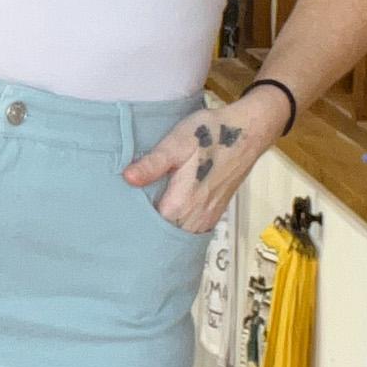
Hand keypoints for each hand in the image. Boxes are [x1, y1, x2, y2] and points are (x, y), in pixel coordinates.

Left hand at [121, 87, 288, 231]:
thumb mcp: (176, 142)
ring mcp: (207, 218)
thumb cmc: (209, 133)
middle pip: (163, 235)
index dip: (132, 222)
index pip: (149, 227)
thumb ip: (152, 164)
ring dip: (161, 231)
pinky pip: (191, 231)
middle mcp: (195, 218)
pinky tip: (165, 216)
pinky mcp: (215, 214)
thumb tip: (127, 178)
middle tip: (124, 220)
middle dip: (145, 231)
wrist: (248, 131)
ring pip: (178, 235)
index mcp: (181, 203)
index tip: (118, 216)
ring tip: (141, 220)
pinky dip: (177, 228)